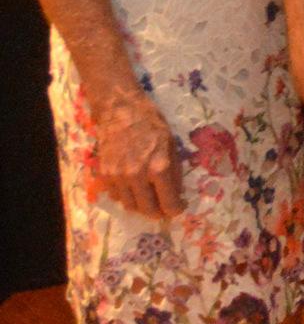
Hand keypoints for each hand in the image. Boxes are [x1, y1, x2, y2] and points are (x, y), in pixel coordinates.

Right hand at [89, 91, 182, 217]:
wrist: (121, 111)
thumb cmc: (152, 124)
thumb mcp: (172, 145)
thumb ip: (174, 171)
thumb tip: (176, 193)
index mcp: (159, 168)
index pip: (169, 203)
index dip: (176, 209)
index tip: (178, 208)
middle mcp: (137, 176)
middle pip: (148, 210)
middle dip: (158, 212)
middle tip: (164, 208)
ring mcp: (117, 177)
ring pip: (130, 206)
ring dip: (141, 206)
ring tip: (149, 198)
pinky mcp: (104, 175)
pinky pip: (115, 196)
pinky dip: (126, 196)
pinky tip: (133, 188)